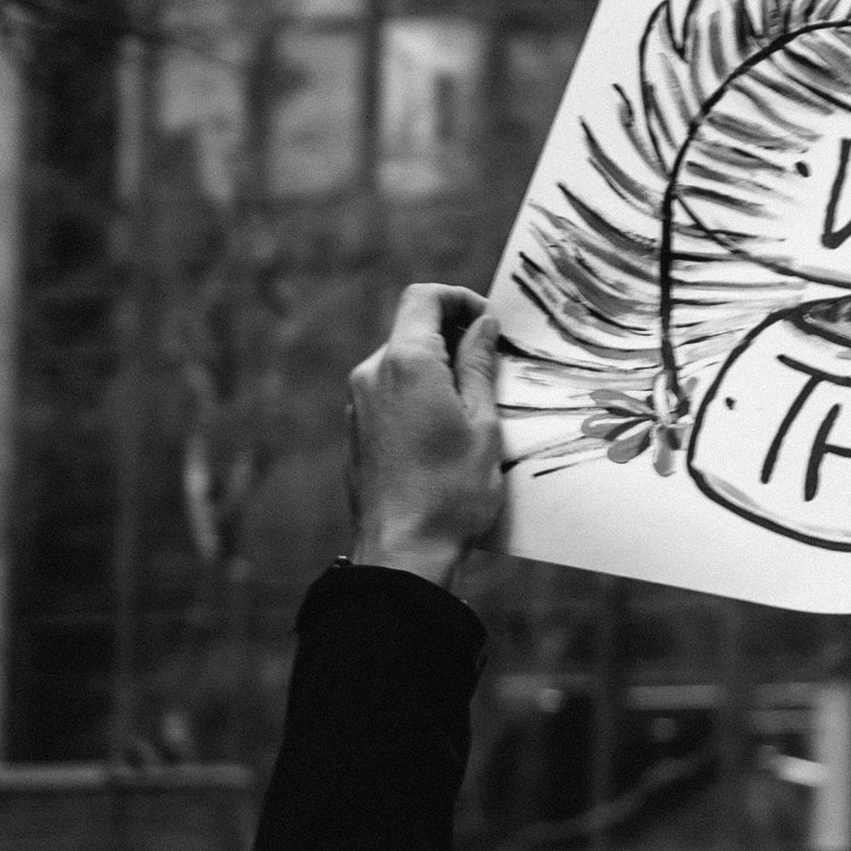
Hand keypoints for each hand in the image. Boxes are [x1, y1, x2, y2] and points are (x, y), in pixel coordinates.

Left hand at [347, 284, 506, 590]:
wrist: (403, 552)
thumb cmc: (451, 492)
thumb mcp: (483, 423)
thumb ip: (479, 366)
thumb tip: (482, 326)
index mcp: (407, 363)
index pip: (424, 298)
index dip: (459, 299)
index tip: (489, 323)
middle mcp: (373, 374)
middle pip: (412, 328)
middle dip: (453, 335)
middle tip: (493, 365)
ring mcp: (359, 402)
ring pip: (402, 361)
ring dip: (438, 367)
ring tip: (475, 403)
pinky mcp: (357, 428)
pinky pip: (390, 391)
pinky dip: (419, 392)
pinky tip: (447, 429)